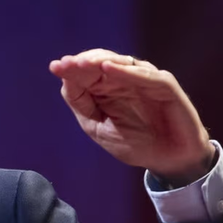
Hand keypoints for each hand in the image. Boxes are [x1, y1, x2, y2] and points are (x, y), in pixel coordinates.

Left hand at [49, 48, 214, 187]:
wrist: (168, 161)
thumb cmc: (135, 143)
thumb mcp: (98, 127)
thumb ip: (82, 104)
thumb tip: (65, 80)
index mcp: (107, 88)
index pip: (86, 72)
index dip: (70, 69)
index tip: (54, 66)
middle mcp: (125, 79)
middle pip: (100, 62)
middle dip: (81, 62)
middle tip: (65, 64)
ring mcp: (145, 80)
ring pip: (120, 62)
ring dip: (100, 61)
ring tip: (82, 63)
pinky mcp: (165, 86)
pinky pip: (145, 76)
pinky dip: (127, 71)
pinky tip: (109, 68)